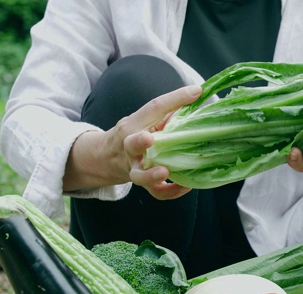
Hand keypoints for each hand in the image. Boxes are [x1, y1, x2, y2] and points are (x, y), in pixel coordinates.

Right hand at [63, 85, 201, 199]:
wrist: (106, 158)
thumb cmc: (134, 133)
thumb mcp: (144, 120)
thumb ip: (167, 114)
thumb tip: (197, 98)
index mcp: (134, 124)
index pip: (154, 108)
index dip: (175, 98)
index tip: (196, 91)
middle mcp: (130, 146)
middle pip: (131, 144)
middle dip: (139, 142)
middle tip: (149, 139)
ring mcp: (134, 167)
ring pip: (139, 175)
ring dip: (151, 174)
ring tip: (164, 172)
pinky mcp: (142, 183)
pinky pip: (156, 191)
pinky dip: (171, 192)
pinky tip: (186, 186)